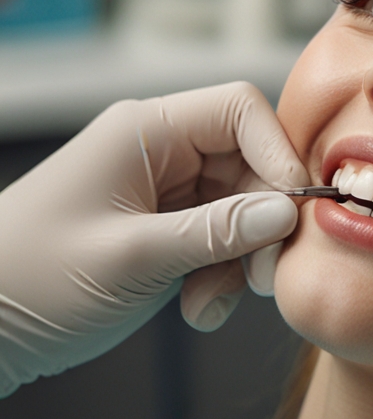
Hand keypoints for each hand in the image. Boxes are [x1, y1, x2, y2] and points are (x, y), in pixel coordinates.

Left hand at [0, 82, 307, 396]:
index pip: (241, 109)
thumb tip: (286, 213)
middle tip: (263, 278)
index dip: (277, 152)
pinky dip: (221, 275)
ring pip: (243, 208)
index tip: (295, 209)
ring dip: (241, 259)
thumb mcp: (132, 257)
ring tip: (210, 305)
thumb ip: (216, 232)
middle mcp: (161, 152)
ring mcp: (166, 191)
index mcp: (145, 131)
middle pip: (251, 163)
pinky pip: (221, 239)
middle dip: (263, 222)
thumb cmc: (32, 280)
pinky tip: (198, 309)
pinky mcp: (167, 228)